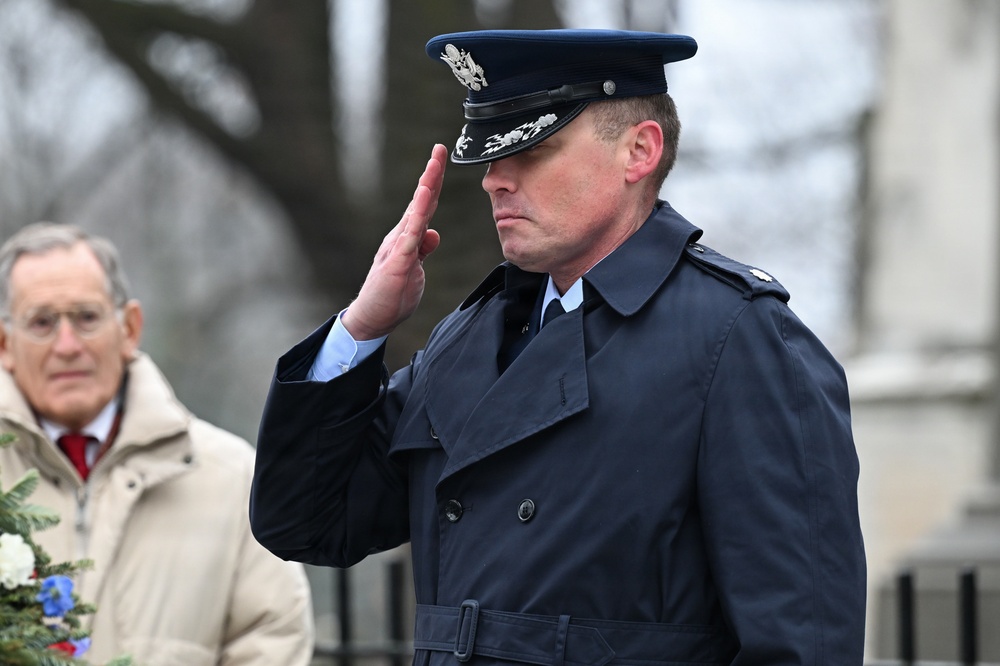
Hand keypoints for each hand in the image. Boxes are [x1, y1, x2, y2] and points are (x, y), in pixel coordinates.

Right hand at [341, 144, 446, 339]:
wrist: (372, 317)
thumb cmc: (392, 293)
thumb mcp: (414, 267)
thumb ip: (423, 248)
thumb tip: (434, 232)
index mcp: (408, 236)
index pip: (425, 205)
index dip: (434, 182)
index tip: (441, 158)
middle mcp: (401, 236)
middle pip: (421, 201)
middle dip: (431, 174)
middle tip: (440, 148)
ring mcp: (398, 247)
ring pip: (415, 213)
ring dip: (425, 189)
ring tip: (433, 166)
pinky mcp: (396, 263)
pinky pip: (409, 237)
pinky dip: (417, 219)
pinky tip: (423, 203)